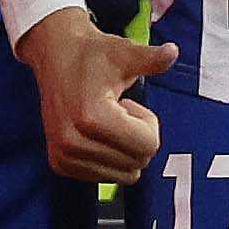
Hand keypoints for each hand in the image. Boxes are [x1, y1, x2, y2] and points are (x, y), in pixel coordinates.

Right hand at [16, 7, 178, 183]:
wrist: (55, 55)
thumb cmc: (90, 54)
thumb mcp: (124, 52)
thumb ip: (151, 59)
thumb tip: (173, 52)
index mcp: (92, 117)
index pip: (148, 146)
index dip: (148, 123)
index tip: (130, 104)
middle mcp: (74, 142)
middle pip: (137, 163)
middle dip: (137, 137)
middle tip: (120, 111)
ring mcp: (64, 156)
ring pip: (122, 175)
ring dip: (123, 149)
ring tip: (107, 120)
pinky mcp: (59, 164)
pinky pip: (104, 177)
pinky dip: (109, 157)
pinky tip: (96, 131)